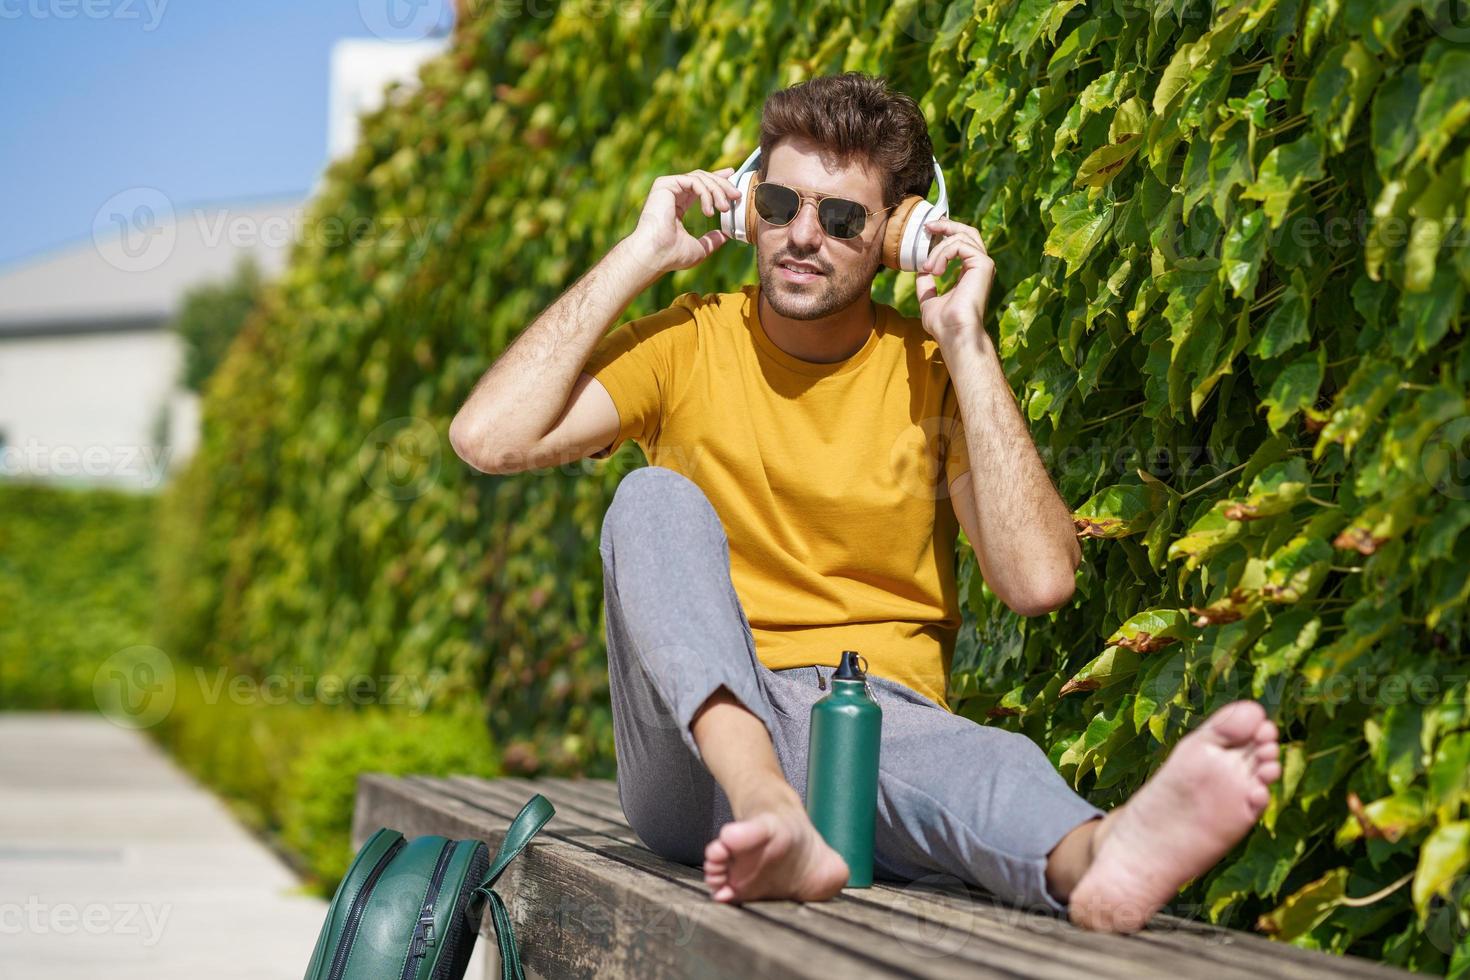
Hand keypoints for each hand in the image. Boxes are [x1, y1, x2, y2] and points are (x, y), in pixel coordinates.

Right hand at [625, 166, 742, 275]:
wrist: (655, 256)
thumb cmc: (672, 256)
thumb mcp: (699, 248)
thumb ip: (711, 240)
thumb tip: (725, 236)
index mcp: (677, 205)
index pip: (700, 186)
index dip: (717, 179)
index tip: (732, 175)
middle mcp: (672, 194)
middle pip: (703, 178)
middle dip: (723, 185)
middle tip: (737, 196)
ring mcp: (667, 188)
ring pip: (700, 178)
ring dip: (717, 191)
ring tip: (724, 209)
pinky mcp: (664, 184)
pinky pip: (693, 181)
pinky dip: (706, 194)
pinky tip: (709, 211)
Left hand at [915, 217, 996, 350]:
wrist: (953, 333)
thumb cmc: (943, 323)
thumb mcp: (928, 300)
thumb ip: (926, 284)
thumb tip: (921, 271)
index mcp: (970, 273)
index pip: (962, 243)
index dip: (946, 233)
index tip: (928, 231)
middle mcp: (980, 267)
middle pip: (968, 232)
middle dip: (947, 225)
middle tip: (928, 226)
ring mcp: (984, 264)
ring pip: (960, 237)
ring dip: (938, 250)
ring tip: (928, 268)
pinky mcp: (983, 264)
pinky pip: (959, 245)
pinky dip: (943, 254)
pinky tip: (935, 271)